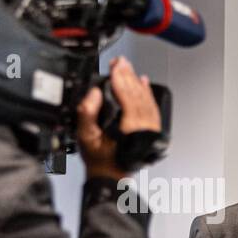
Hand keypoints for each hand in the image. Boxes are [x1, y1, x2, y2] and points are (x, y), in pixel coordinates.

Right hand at [76, 56, 161, 180]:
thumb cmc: (99, 159)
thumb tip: (94, 94)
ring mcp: (150, 131)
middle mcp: (144, 130)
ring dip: (137, 83)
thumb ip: (87, 113)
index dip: (120, 80)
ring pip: (146, 101)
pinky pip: (152, 108)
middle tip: (120, 62)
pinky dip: (147, 94)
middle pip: (138, 97)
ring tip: (128, 68)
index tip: (114, 67)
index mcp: (130, 131)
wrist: (111, 175)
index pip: (127, 98)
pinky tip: (143, 82)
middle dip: (128, 77)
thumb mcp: (85, 136)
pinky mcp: (151, 131)